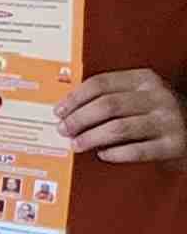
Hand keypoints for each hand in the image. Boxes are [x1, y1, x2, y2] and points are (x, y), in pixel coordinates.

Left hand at [62, 68, 185, 163]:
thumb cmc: (158, 113)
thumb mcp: (141, 95)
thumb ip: (112, 95)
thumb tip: (68, 109)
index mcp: (145, 79)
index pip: (101, 83)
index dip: (75, 98)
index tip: (59, 111)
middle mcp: (158, 97)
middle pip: (107, 105)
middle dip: (79, 119)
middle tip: (63, 130)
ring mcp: (168, 121)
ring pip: (118, 128)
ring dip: (91, 138)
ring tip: (76, 144)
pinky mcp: (174, 145)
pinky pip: (137, 151)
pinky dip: (115, 154)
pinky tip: (103, 155)